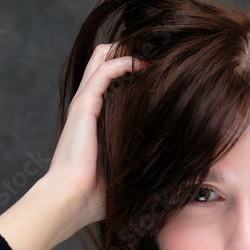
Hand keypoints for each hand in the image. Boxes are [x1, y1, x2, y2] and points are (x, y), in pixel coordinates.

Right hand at [47, 42, 145, 227]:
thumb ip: (144, 163)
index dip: (131, 66)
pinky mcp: (84, 106)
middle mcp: (88, 105)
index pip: (109, 78)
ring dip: (127, 49)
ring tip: (153, 52)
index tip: (160, 69)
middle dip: (129, 49)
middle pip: (103, 58)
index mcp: (95, 118)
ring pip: (102, 56)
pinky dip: (124, 61)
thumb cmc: (96, 195)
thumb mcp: (127, 171)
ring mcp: (85, 103)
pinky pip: (104, 71)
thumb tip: (177, 174)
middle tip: (157, 54)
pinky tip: (143, 65)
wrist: (72, 200)